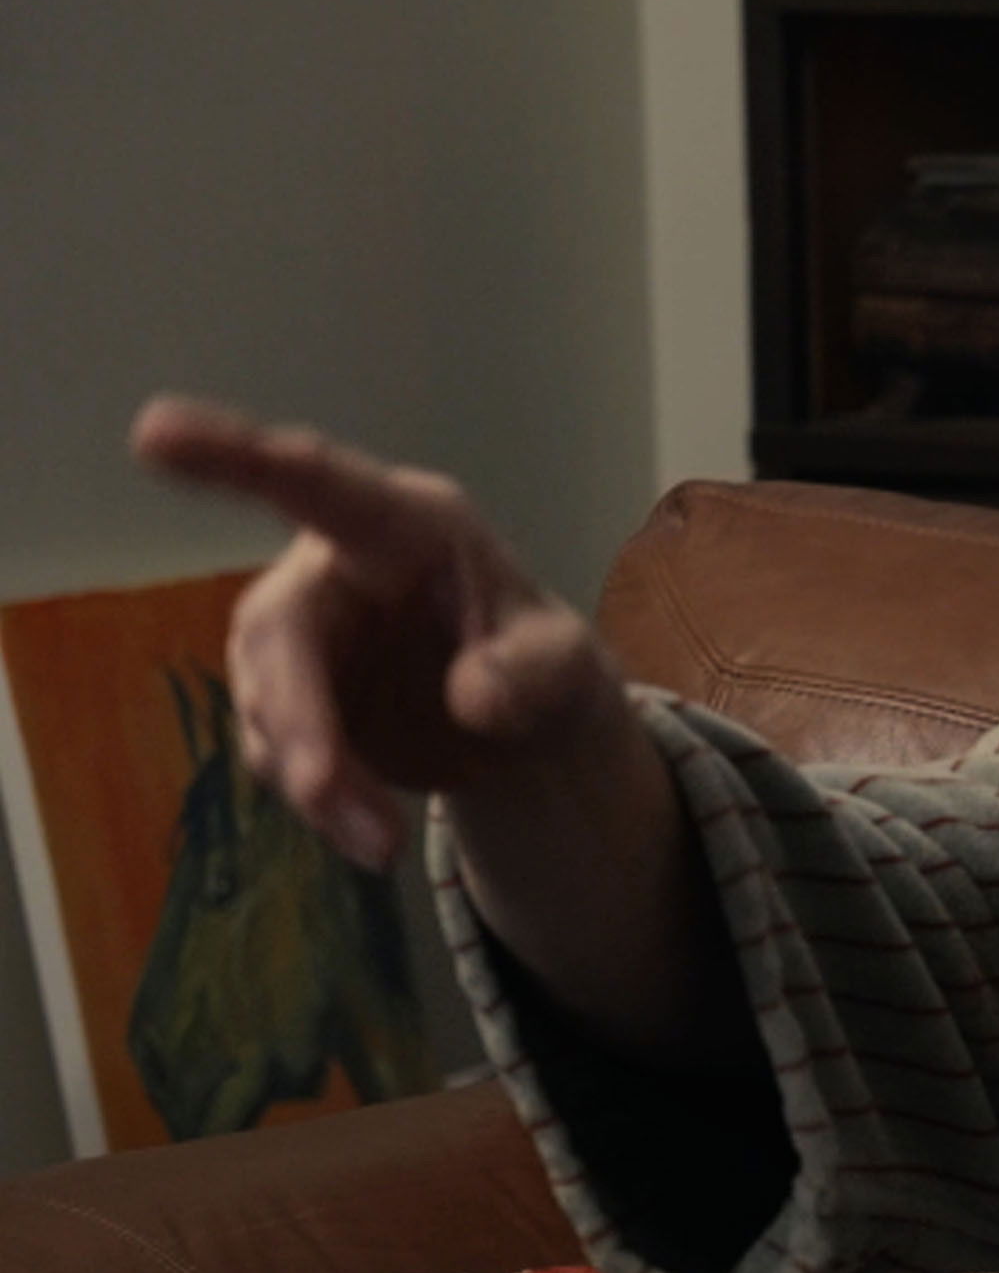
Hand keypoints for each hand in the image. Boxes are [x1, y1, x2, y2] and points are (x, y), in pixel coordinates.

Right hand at [128, 395, 622, 868]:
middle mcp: (333, 564)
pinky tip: (365, 829)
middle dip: (298, 718)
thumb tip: (474, 699)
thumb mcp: (569, 668)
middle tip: (325, 792)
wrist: (524, 724)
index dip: (234, 455)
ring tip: (381, 843)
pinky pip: (274, 747)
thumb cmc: (543, 659)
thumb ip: (534, 675)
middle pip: (278, 630)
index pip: (316, 481)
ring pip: (267, 699)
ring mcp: (300, 630)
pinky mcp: (286, 692)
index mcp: (404, 524)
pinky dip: (313, 796)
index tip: (154, 430)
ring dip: (312, 775)